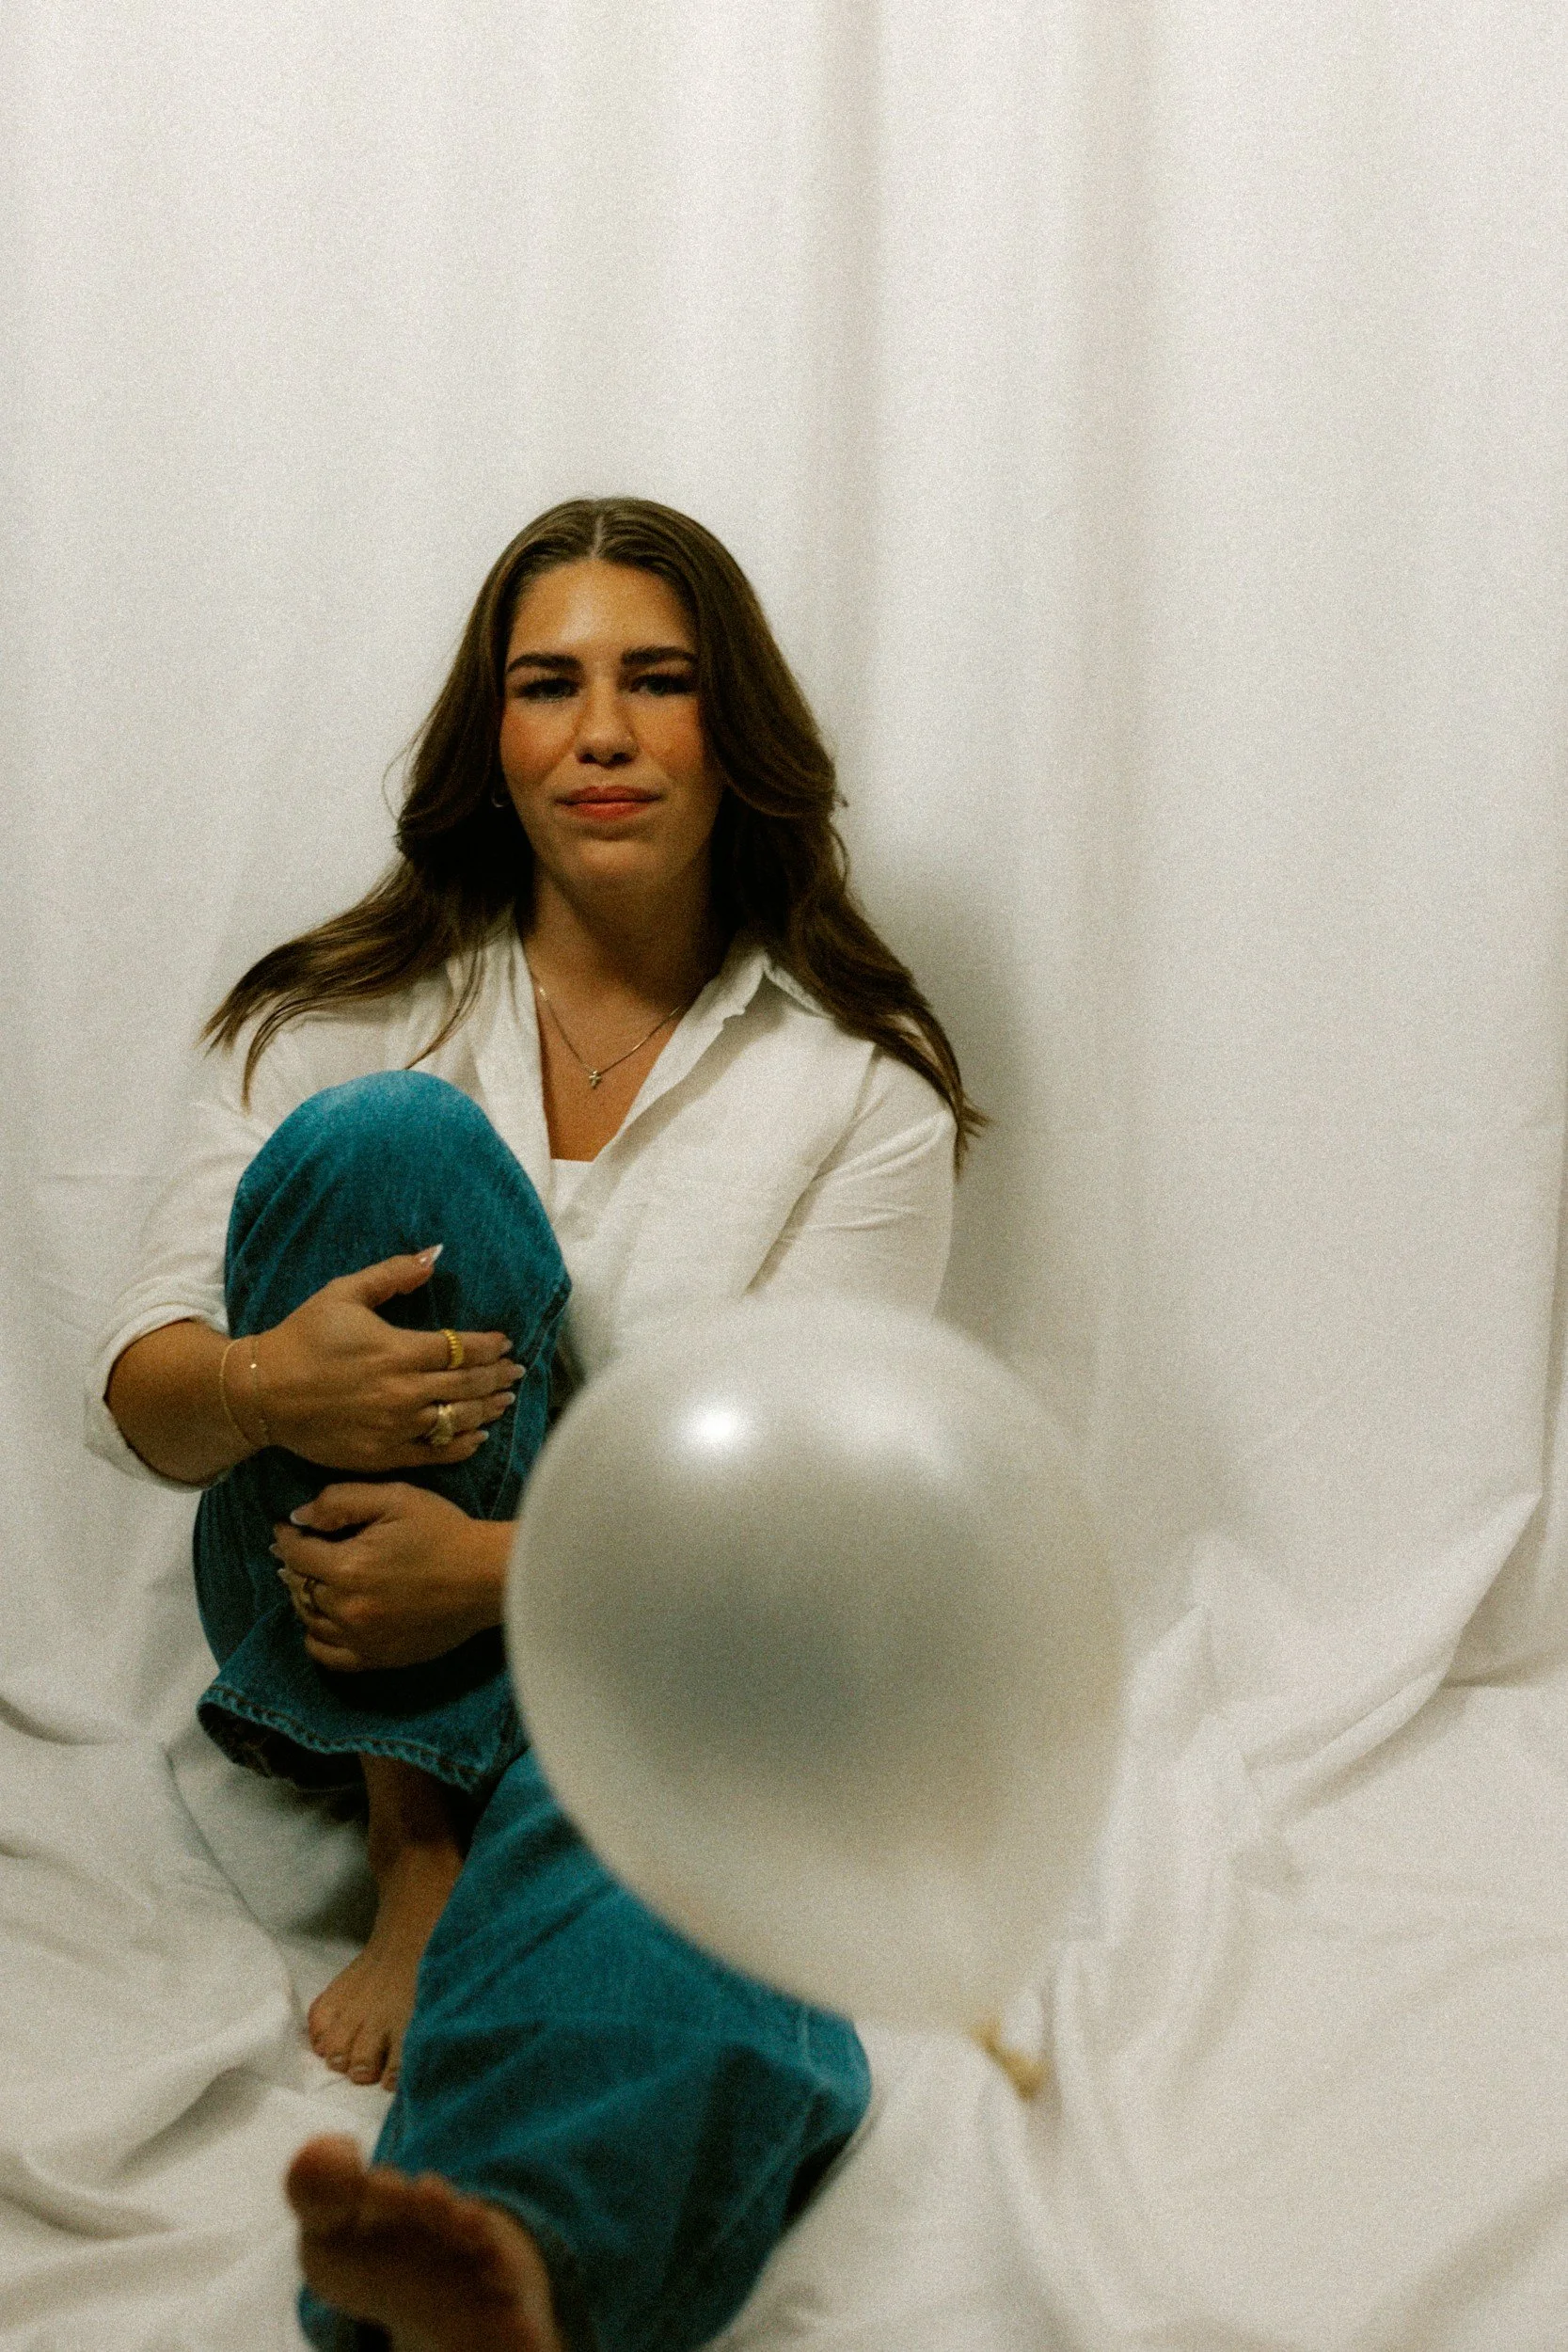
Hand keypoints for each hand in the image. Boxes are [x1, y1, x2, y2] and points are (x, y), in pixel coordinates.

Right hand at [252, 1250, 523, 1471]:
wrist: (263, 1393)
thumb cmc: (303, 1338)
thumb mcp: (344, 1294)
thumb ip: (392, 1274)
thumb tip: (434, 1255)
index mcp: (398, 1351)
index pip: (461, 1349)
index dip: (489, 1346)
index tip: (505, 1343)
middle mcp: (403, 1392)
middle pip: (467, 1385)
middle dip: (498, 1376)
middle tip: (516, 1372)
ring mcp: (395, 1427)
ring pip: (458, 1420)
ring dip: (487, 1409)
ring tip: (505, 1400)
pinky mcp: (383, 1454)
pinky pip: (434, 1452)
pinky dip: (461, 1445)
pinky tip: (477, 1437)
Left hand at [272, 1482, 510, 1670]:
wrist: (488, 1577)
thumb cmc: (445, 1531)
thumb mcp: (395, 1498)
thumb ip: (340, 1501)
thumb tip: (298, 1517)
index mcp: (349, 1567)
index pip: (296, 1554)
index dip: (286, 1538)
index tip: (286, 1529)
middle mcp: (348, 1608)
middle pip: (299, 1587)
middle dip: (297, 1566)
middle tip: (305, 1551)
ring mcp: (361, 1639)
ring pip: (310, 1620)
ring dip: (306, 1598)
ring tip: (316, 1581)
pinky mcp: (377, 1658)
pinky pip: (327, 1656)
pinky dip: (316, 1637)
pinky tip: (325, 1620)